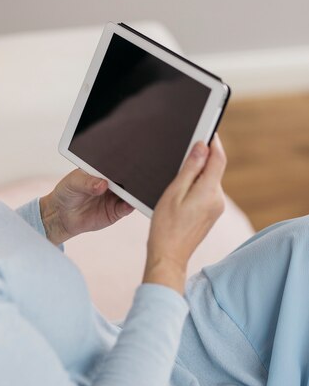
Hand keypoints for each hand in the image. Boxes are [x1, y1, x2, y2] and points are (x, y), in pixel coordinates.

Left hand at [39, 169, 133, 244]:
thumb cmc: (66, 193)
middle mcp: (112, 184)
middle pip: (127, 179)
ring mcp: (115, 197)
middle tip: (134, 177)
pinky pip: (126, 208)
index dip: (123, 164)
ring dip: (134, 193)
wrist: (60, 215)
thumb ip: (87, 182)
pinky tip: (129, 204)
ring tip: (134, 192)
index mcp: (103, 171)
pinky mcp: (115, 212)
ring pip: (130, 194)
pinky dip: (130, 206)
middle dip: (132, 178)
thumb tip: (102, 184)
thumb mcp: (73, 182)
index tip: (128, 163)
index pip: (117, 166)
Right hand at [144, 134, 226, 293]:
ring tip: (176, 181)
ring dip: (196, 174)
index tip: (207, 130)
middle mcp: (218, 199)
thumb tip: (202, 147)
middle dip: (201, 159)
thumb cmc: (166, 226)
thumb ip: (190, 168)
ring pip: (210, 181)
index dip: (214, 142)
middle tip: (183, 154)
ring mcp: (216, 208)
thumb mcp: (174, 192)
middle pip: (214, 169)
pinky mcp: (211, 214)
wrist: (169, 256)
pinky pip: (207, 192)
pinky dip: (196, 186)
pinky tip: (180, 195)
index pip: (218, 158)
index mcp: (209, 192)